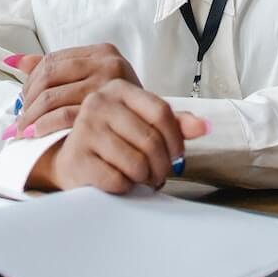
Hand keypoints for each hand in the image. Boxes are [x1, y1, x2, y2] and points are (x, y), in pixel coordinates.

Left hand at [5, 44, 140, 138]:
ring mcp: (108, 85)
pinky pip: (65, 116)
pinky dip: (45, 126)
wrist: (152, 129)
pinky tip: (35, 135)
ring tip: (22, 131)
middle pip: (49, 77)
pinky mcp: (108, 110)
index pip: (52, 61)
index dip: (30, 81)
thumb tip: (14, 61)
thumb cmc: (120, 107)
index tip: (22, 101)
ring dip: (32, 116)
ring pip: (54, 97)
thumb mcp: (93, 80)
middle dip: (28, 101)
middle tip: (19, 121)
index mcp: (102, 52)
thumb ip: (57, 69)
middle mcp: (108, 63)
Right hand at [26, 79, 209, 193]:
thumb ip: (174, 123)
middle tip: (160, 174)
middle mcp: (98, 103)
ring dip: (145, 177)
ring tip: (142, 177)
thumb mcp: (142, 124)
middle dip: (162, 165)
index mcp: (118, 89)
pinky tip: (121, 182)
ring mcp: (84, 130)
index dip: (176, 139)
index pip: (161, 111)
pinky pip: (117, 180)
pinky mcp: (77, 158)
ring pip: (136, 162)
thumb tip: (204, 126)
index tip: (177, 154)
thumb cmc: (112, 140)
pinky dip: (125, 187)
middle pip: (150, 139)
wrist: (72, 159)